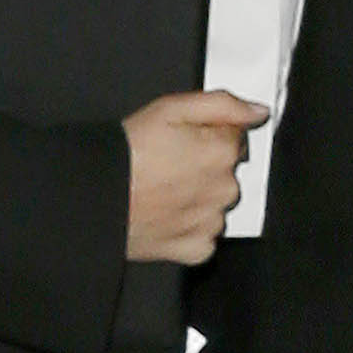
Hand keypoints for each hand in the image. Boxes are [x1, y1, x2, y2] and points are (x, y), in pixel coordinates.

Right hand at [123, 91, 267, 263]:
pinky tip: (168, 214)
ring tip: (163, 189)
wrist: (97, 199)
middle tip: (168, 164)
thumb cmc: (127, 155)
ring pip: (217, 203)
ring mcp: (211, 220)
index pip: (235, 137)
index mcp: (222, 152)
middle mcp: (223, 189)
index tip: (184, 139)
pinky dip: (191, 227)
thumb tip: (255, 111)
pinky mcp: (196, 247)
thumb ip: (222, 104)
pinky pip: (206, 235)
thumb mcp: (171, 108)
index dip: (208, 134)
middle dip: (205, 165)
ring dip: (199, 196)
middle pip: (227, 171)